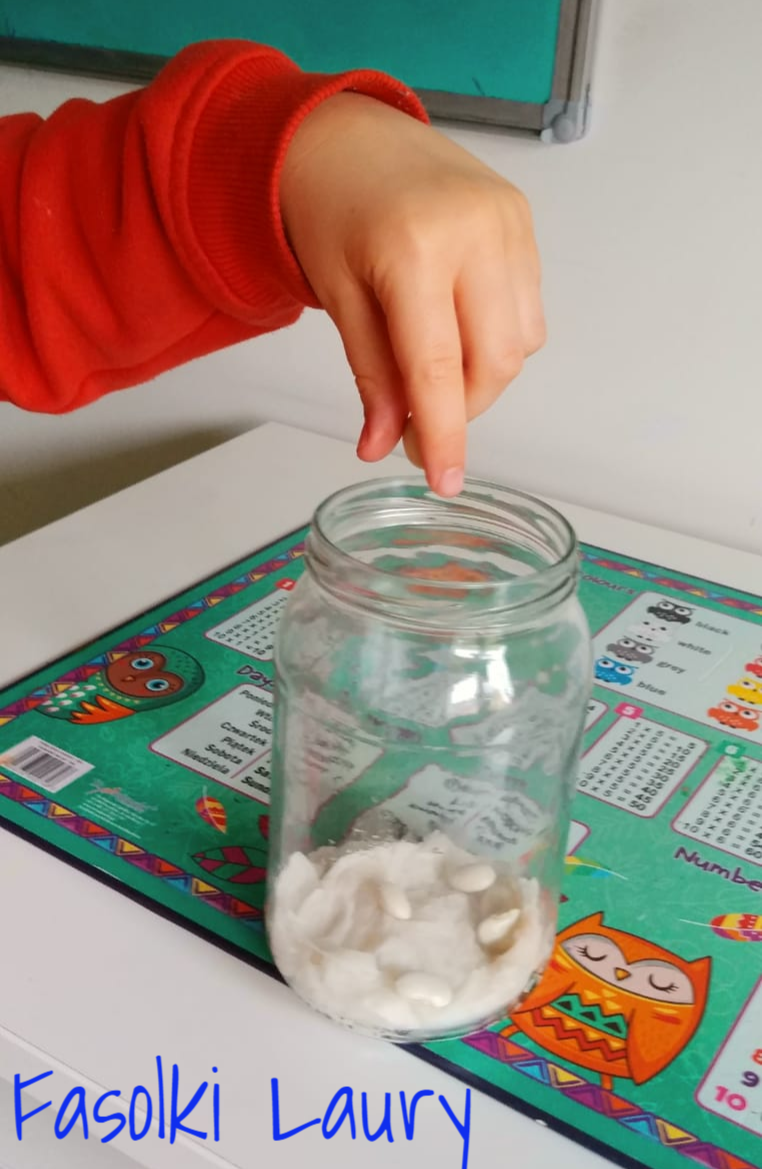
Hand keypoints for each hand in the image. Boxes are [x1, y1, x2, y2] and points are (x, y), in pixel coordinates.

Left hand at [280, 94, 544, 495]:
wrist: (345, 134)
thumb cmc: (329, 208)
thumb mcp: (339, 298)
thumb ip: (370, 376)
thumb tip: (384, 445)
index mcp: (413, 247)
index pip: (438, 367)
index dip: (444, 434)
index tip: (444, 480)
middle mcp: (473, 230)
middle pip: (495, 363)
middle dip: (462, 407)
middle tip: (419, 420)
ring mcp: (507, 220)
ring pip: (521, 343)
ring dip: (482, 374)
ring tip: (434, 362)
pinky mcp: (522, 219)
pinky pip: (527, 307)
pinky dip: (496, 336)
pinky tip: (457, 321)